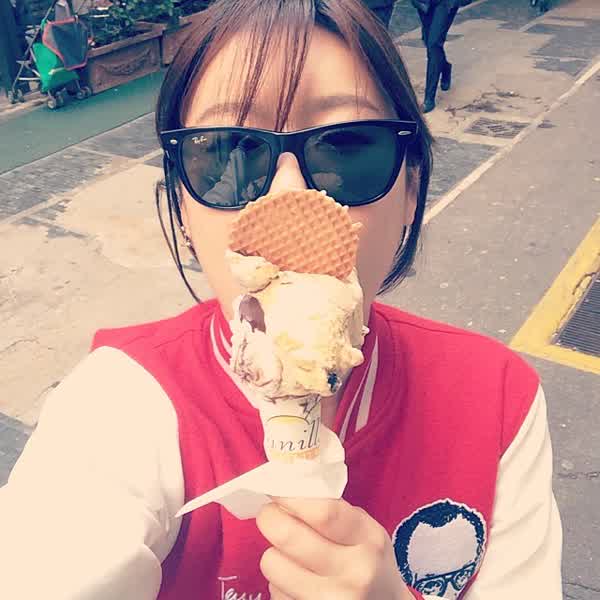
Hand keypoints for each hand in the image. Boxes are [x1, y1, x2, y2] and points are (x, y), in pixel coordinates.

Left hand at [256, 497, 413, 599]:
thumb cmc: (369, 562)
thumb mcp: (364, 531)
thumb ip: (333, 510)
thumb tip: (288, 490)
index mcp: (368, 540)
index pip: (323, 512)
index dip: (290, 498)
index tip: (276, 490)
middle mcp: (354, 573)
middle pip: (289, 536)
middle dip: (269, 518)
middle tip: (269, 514)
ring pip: (273, 564)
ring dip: (273, 554)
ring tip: (288, 553)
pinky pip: (275, 591)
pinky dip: (279, 582)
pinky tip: (297, 581)